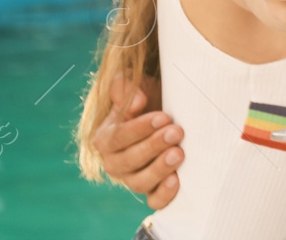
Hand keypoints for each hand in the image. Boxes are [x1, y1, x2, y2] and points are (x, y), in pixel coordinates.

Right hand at [93, 77, 182, 207]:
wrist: (172, 115)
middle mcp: (115, 162)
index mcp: (106, 138)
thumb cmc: (151, 97)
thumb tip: (138, 101)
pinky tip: (177, 180)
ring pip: (139, 182)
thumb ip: (127, 87)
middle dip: (153, 146)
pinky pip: (154, 201)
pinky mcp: (154, 190)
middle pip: (127, 161)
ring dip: (159, 169)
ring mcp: (134, 178)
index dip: (139, 129)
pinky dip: (164, 195)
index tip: (164, 117)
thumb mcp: (136, 84)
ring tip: (179, 153)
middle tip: (177, 132)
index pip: (117, 137)